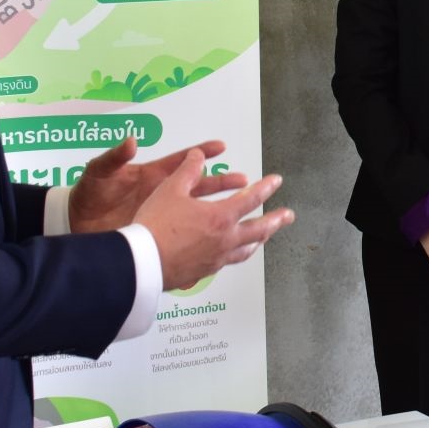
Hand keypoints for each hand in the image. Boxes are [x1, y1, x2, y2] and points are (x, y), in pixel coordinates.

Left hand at [67, 137, 248, 232]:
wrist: (75, 224)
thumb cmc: (87, 194)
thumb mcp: (98, 172)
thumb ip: (114, 157)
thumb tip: (131, 141)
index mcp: (151, 176)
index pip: (182, 162)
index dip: (201, 153)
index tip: (220, 146)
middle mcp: (161, 195)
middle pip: (199, 187)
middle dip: (221, 183)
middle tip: (243, 179)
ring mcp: (162, 216)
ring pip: (197, 213)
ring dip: (217, 212)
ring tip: (238, 211)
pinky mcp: (158, 235)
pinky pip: (184, 238)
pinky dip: (197, 241)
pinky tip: (214, 246)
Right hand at [133, 150, 293, 289]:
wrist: (140, 264)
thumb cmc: (154, 225)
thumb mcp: (170, 190)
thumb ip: (187, 171)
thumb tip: (198, 155)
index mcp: (220, 217)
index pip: (252, 199)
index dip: (266, 188)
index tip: (276, 181)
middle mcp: (224, 240)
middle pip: (258, 229)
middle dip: (275, 220)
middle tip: (288, 216)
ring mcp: (216, 259)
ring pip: (246, 250)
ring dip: (258, 240)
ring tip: (264, 237)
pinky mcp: (203, 272)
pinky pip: (227, 263)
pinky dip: (236, 255)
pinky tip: (232, 254)